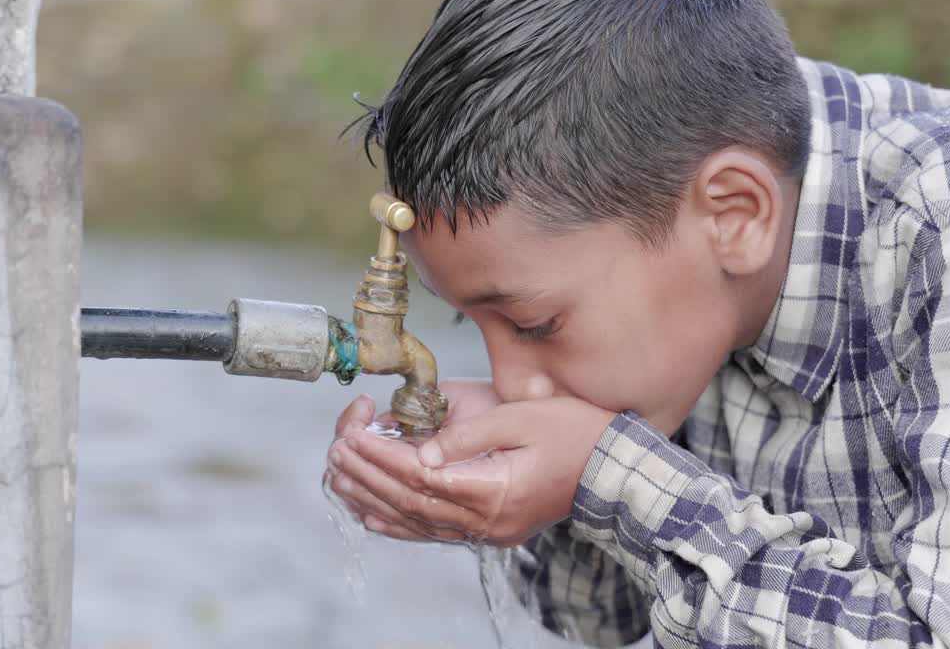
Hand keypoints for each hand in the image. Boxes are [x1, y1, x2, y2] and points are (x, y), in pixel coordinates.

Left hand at [328, 391, 614, 546]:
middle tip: (336, 448)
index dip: (381, 456)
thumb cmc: (575, 431)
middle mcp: (486, 521)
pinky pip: (433, 533)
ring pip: (416, 521)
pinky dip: (398, 523)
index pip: (420, 477)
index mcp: (494, 490)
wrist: (613, 469)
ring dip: (373, 498)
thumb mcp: (522, 417)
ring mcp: (487, 531)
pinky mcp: (489, 530)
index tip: (352, 433)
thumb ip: (468, 434)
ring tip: (340, 475)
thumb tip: (420, 450)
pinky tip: (371, 513)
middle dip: (368, 473)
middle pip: (410, 501)